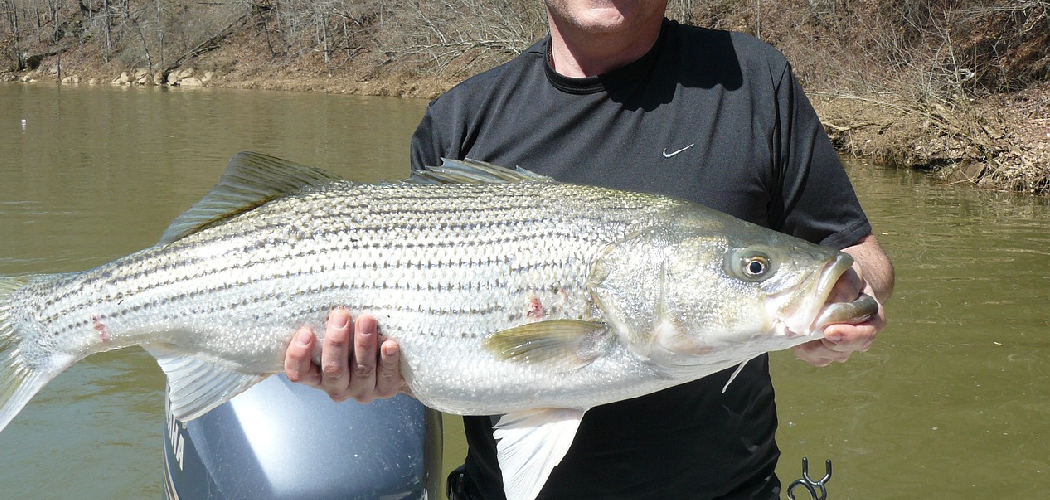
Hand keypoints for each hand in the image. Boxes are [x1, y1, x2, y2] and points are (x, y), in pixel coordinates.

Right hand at [284, 308, 404, 402]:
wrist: (385, 359)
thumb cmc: (350, 338)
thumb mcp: (332, 332)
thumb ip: (323, 325)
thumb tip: (316, 301)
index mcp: (316, 376)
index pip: (299, 373)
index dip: (299, 355)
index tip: (306, 332)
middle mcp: (337, 387)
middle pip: (333, 370)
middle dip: (336, 342)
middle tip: (341, 316)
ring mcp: (361, 391)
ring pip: (361, 371)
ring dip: (363, 344)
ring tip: (367, 320)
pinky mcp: (385, 389)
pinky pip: (387, 376)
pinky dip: (388, 359)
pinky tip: (389, 345)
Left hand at [793, 266, 886, 366]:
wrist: (833, 283)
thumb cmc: (842, 275)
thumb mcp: (848, 272)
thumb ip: (846, 284)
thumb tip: (837, 301)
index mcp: (873, 317)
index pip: (868, 333)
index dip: (849, 335)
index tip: (829, 331)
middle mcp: (861, 336)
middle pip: (844, 348)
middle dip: (824, 340)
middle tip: (807, 327)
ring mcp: (843, 347)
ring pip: (828, 355)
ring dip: (812, 343)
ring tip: (799, 325)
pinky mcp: (826, 353)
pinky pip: (815, 358)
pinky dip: (804, 348)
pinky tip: (798, 333)